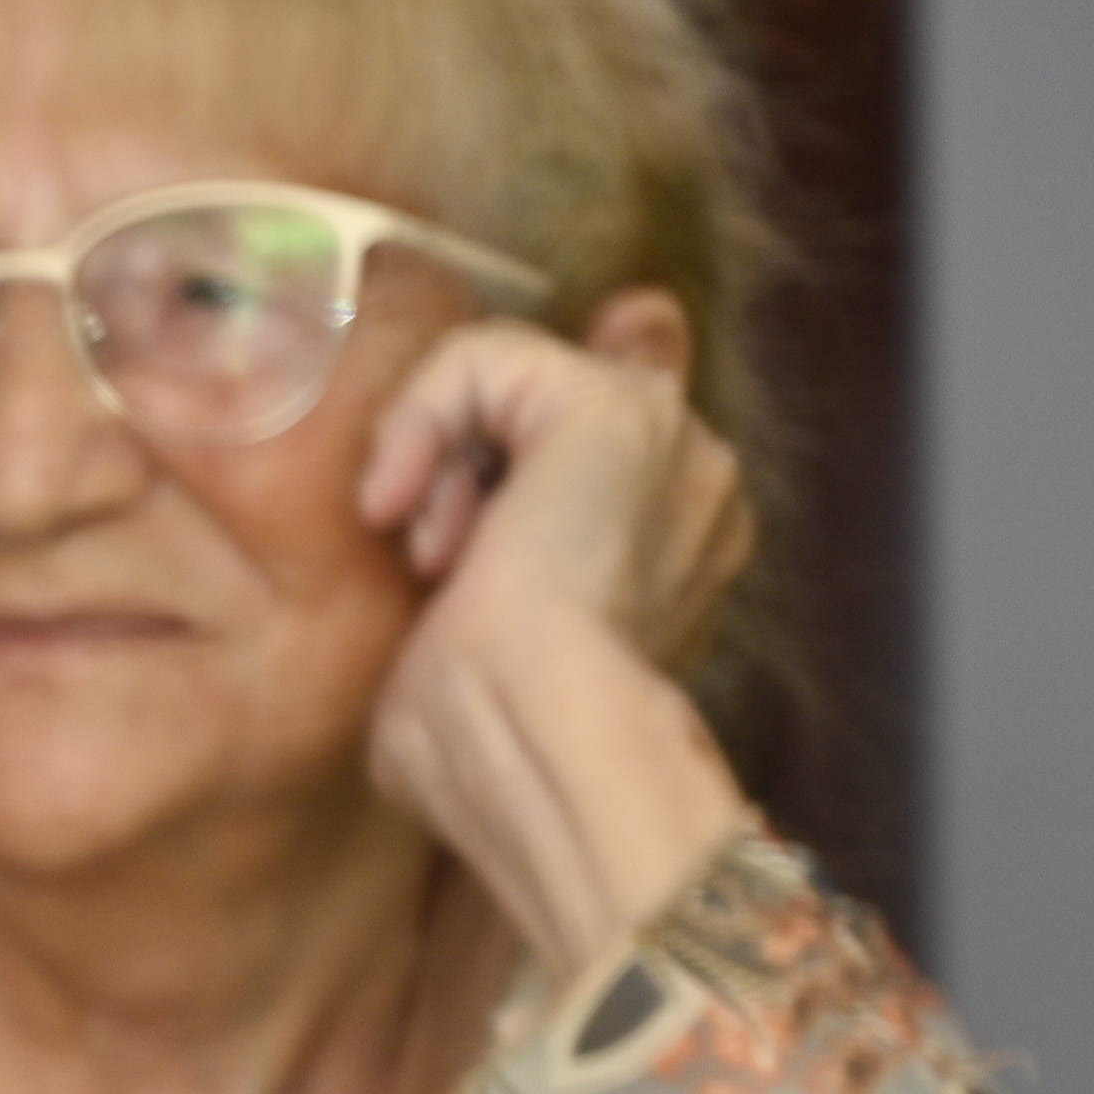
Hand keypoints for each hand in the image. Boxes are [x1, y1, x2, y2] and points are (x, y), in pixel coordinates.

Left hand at [356, 306, 760, 981]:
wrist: (522, 735)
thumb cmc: (488, 738)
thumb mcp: (468, 654)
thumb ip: (473, 575)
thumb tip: (435, 551)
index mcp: (675, 543)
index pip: (601, 426)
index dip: (512, 421)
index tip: (430, 479)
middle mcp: (690, 479)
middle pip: (539, 400)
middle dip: (459, 471)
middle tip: (438, 566)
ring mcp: (667, 435)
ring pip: (506, 376)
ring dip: (439, 460)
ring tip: (436, 556)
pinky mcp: (611, 403)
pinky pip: (484, 355)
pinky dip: (420, 420)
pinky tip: (403, 507)